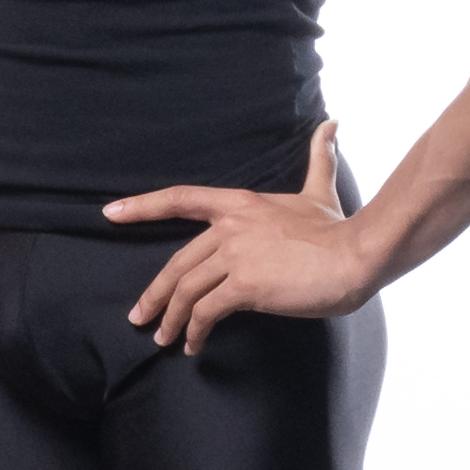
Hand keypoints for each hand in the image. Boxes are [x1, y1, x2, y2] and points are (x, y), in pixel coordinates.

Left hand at [105, 121, 376, 349]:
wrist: (360, 254)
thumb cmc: (341, 228)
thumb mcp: (321, 190)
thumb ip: (319, 159)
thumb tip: (331, 124)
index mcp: (240, 204)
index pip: (180, 198)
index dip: (141, 206)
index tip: (110, 213)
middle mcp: (229, 227)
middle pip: (177, 263)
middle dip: (154, 293)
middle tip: (139, 317)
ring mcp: (235, 255)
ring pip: (185, 290)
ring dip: (170, 319)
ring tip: (163, 338)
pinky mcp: (244, 285)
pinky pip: (205, 312)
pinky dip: (194, 331)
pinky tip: (193, 346)